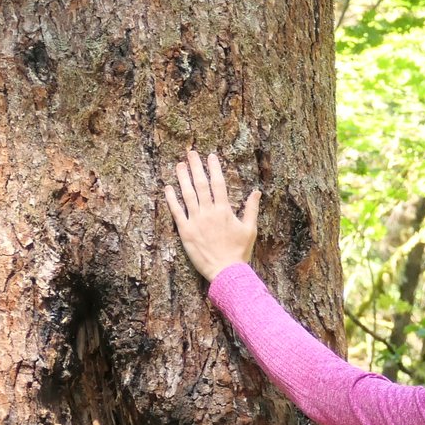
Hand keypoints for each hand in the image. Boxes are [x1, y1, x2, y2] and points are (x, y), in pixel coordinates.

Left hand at [165, 149, 259, 282]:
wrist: (226, 271)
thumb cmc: (239, 252)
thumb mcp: (250, 229)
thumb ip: (251, 209)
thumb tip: (256, 192)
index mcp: (224, 211)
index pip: (218, 184)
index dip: (214, 168)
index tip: (210, 156)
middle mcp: (209, 212)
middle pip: (201, 184)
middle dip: (196, 167)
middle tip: (191, 153)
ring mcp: (196, 221)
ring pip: (187, 194)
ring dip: (183, 178)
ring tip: (179, 165)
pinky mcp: (185, 231)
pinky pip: (177, 212)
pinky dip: (172, 199)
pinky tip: (168, 188)